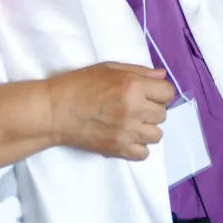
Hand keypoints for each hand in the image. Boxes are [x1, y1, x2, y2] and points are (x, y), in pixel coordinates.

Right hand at [47, 62, 174, 160]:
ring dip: (147, 129)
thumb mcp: (109, 68)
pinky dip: (138, 147)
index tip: (150, 93)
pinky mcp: (117, 149)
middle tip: (136, 107)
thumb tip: (162, 76)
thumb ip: (139, 71)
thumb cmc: (79, 84)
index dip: (160, 92)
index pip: (168, 93)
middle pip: (163, 114)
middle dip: (153, 109)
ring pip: (157, 135)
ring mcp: (127, 132)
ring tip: (131, 123)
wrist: (55, 110)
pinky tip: (127, 137)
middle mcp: (134, 109)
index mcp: (133, 86)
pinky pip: (143, 154)